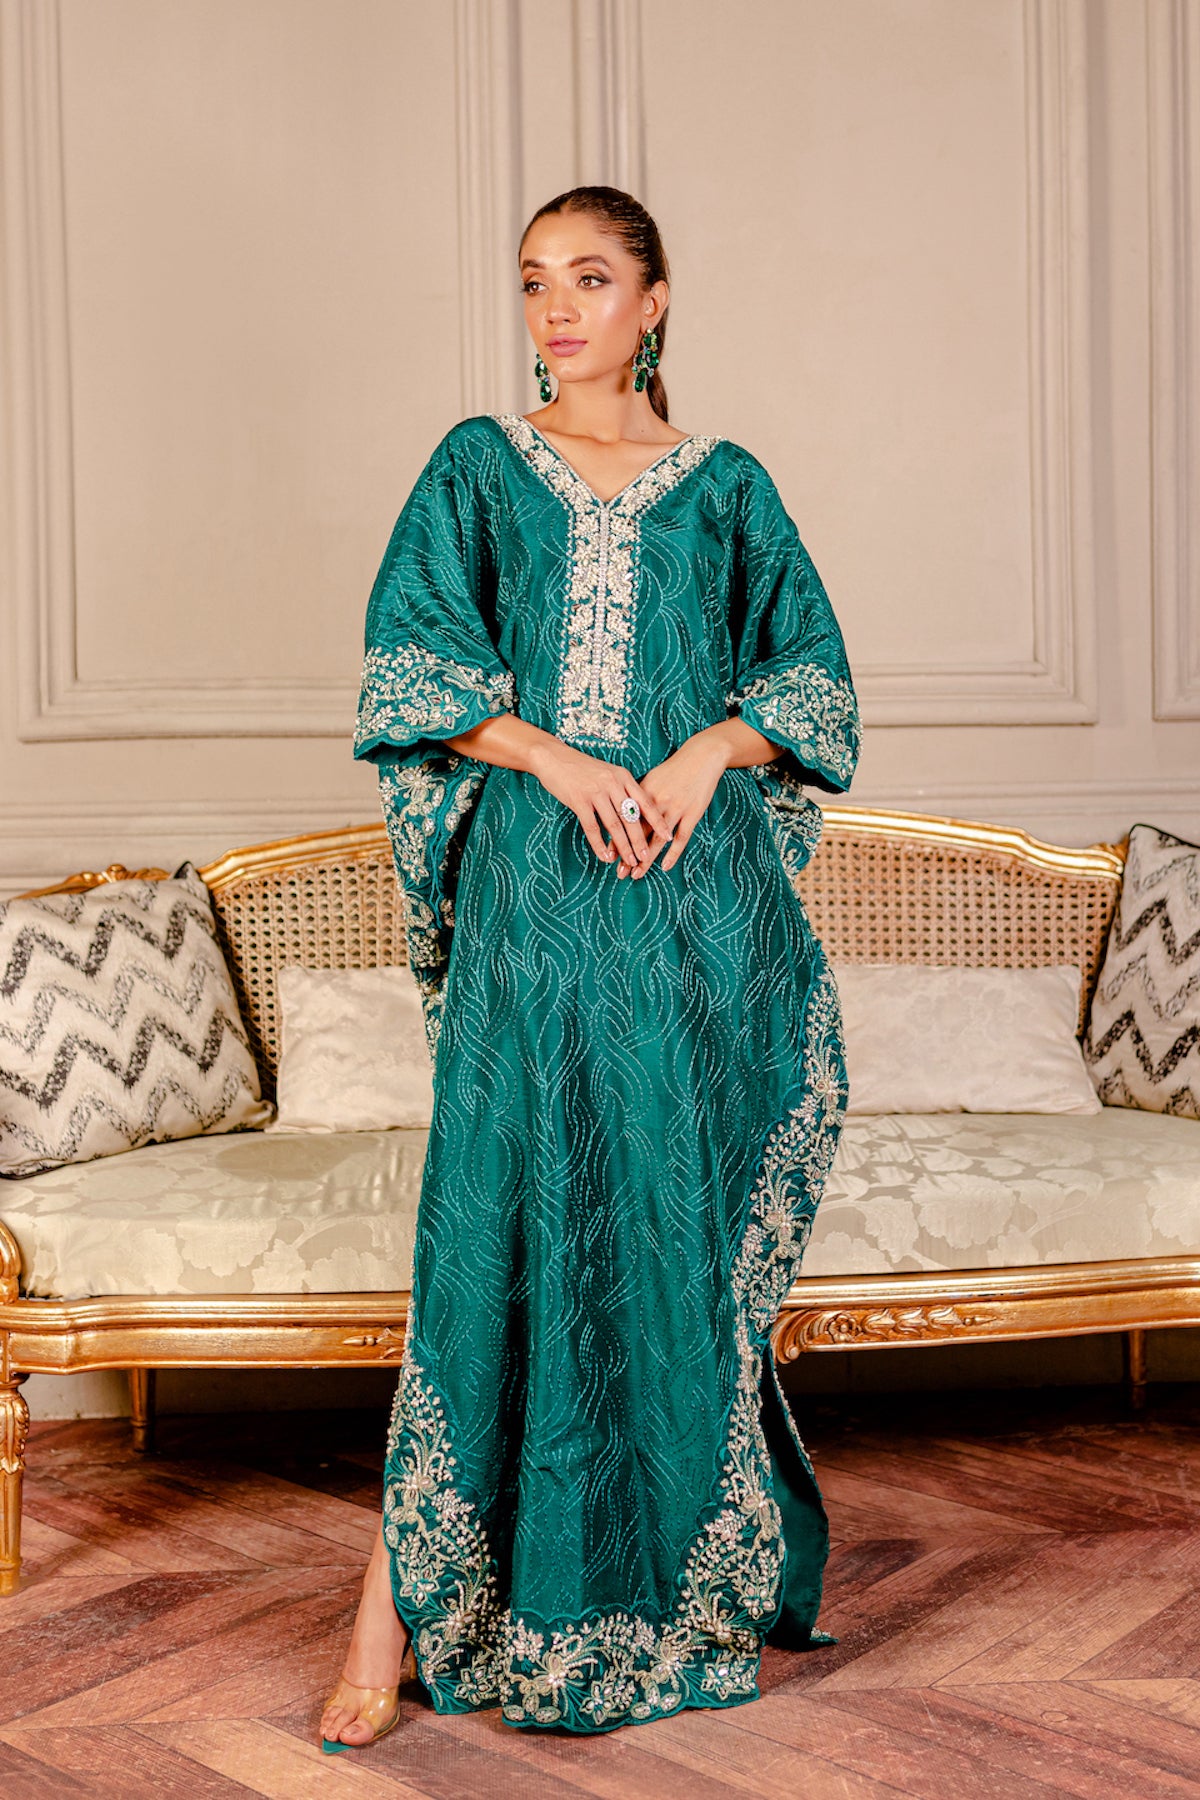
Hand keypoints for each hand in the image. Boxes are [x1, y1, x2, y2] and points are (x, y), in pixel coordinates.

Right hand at [529, 738, 673, 870]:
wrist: (553, 757)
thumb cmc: (581, 768)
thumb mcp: (608, 773)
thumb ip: (621, 790)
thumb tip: (635, 813)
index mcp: (623, 776)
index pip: (645, 802)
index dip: (657, 821)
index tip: (667, 836)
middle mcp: (613, 783)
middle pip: (631, 817)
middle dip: (641, 840)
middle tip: (647, 858)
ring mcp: (596, 791)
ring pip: (614, 825)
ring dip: (623, 846)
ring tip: (630, 862)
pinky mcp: (579, 800)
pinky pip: (592, 827)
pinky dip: (599, 844)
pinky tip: (605, 857)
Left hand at [614, 729, 730, 878]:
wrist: (702, 756)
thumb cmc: (674, 768)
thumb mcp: (652, 778)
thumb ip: (637, 796)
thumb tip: (620, 810)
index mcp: (643, 791)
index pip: (625, 820)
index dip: (616, 838)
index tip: (608, 855)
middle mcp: (657, 801)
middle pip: (639, 832)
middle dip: (628, 854)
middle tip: (619, 873)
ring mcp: (676, 808)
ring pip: (658, 839)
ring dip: (647, 858)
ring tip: (637, 874)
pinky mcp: (693, 812)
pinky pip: (682, 837)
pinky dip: (673, 853)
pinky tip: (665, 867)